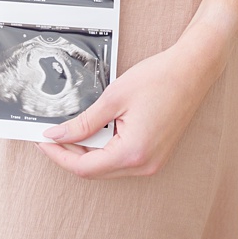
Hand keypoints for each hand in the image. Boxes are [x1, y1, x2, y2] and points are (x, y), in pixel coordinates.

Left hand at [36, 32, 222, 179]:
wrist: (194, 68)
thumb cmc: (161, 77)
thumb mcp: (114, 97)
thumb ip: (83, 122)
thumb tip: (58, 135)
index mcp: (132, 152)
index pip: (83, 167)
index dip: (59, 155)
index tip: (43, 141)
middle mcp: (144, 164)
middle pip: (94, 170)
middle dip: (72, 152)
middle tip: (55, 132)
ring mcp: (152, 162)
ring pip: (107, 166)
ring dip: (89, 150)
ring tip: (79, 127)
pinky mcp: (156, 155)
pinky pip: (122, 159)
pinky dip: (107, 148)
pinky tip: (100, 130)